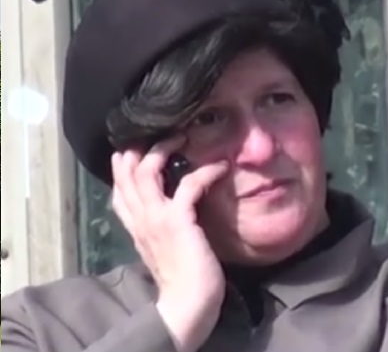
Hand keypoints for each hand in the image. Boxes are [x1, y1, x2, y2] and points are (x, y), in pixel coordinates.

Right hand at [111, 136, 228, 351]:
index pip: (118, 189)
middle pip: (125, 173)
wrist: (186, 303)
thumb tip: (173, 208)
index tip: (138, 147)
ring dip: (165, 150)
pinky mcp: (177, 220)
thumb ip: (161, 227)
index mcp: (136, 226)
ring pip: (147, 172)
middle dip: (139, 148)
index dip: (123, 165)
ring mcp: (155, 219)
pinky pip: (188, 185)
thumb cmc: (181, 277)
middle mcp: (140, 219)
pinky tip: (219, 167)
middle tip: (163, 133)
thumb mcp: (164, 247)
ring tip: (183, 138)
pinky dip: (204, 172)